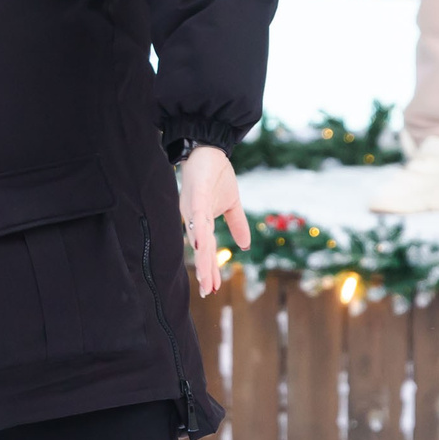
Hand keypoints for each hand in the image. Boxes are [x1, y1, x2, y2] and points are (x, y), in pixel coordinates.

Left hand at [178, 145, 251, 298]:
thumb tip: (246, 245)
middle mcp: (193, 217)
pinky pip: (197, 214)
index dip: (210, 268)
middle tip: (206, 292)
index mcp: (202, 220)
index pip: (208, 249)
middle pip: (202, 248)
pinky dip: (198, 229)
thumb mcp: (232, 203)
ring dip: (202, 256)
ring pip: (198, 235)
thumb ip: (237, 224)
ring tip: (204, 277)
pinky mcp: (195, 193)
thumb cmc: (217, 174)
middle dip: (205, 270)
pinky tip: (200, 243)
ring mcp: (193, 206)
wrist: (209, 147)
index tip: (212, 288)